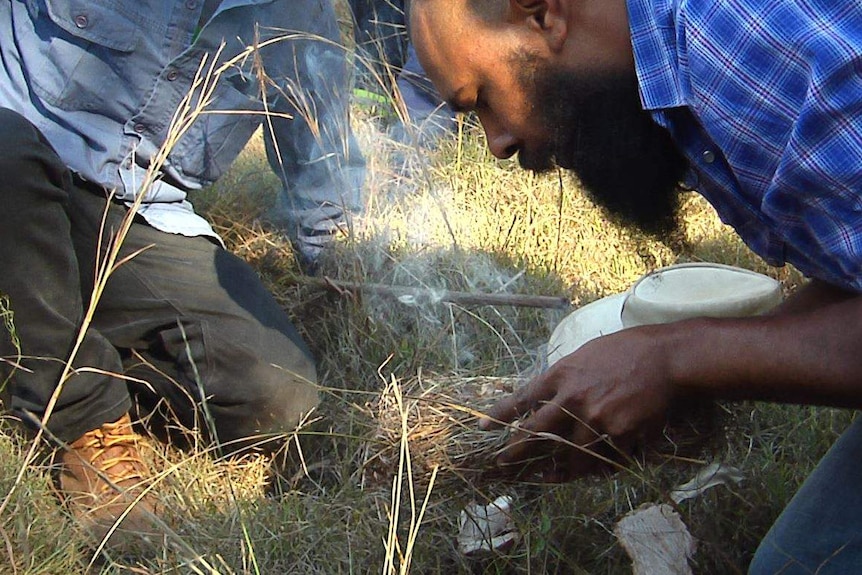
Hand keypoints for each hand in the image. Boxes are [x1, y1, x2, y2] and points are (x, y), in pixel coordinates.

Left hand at [481, 326, 674, 481]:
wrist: (666, 357)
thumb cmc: (626, 350)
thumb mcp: (584, 354)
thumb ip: (564, 377)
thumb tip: (544, 397)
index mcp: (562, 374)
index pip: (523, 398)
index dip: (500, 415)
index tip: (482, 427)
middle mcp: (573, 398)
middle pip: (537, 431)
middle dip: (516, 450)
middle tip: (502, 462)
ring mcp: (596, 419)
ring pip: (569, 454)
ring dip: (558, 468)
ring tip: (548, 476)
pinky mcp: (620, 434)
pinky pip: (604, 460)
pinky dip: (599, 468)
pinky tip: (594, 473)